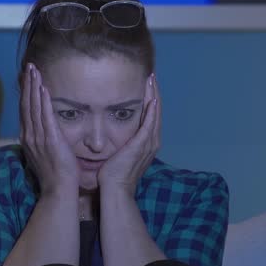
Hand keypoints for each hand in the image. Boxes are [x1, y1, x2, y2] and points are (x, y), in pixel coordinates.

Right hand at [19, 63, 79, 197]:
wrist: (57, 190)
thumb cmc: (54, 175)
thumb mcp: (43, 154)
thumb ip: (41, 140)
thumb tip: (41, 132)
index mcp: (28, 138)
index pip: (25, 110)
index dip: (26, 93)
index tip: (27, 78)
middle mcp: (30, 136)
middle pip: (26, 104)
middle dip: (27, 84)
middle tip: (29, 67)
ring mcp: (39, 138)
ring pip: (34, 107)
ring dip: (34, 87)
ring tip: (34, 71)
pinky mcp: (50, 140)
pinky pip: (46, 117)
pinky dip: (44, 101)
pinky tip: (43, 88)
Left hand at [97, 73, 159, 194]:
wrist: (115, 189)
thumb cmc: (113, 174)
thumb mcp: (119, 153)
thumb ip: (120, 142)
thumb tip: (109, 133)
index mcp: (146, 142)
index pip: (151, 115)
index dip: (149, 98)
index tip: (145, 84)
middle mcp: (152, 141)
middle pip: (156, 111)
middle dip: (154, 92)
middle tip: (151, 76)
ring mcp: (149, 143)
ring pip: (155, 114)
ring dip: (154, 95)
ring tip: (151, 80)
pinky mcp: (142, 145)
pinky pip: (150, 123)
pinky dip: (152, 110)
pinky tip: (152, 98)